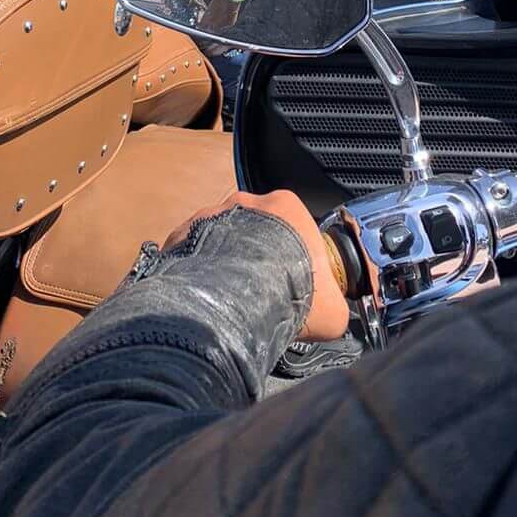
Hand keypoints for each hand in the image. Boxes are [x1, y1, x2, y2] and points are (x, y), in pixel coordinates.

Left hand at [164, 190, 348, 341]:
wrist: (237, 300)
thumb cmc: (291, 291)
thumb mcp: (333, 309)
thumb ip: (334, 305)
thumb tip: (332, 315)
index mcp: (286, 205)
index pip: (294, 225)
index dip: (294, 254)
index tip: (291, 280)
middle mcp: (246, 201)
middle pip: (254, 228)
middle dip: (255, 255)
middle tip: (259, 291)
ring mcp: (210, 214)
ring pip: (221, 238)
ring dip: (225, 262)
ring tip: (229, 298)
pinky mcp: (182, 234)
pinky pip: (191, 252)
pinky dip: (196, 272)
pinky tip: (205, 297)